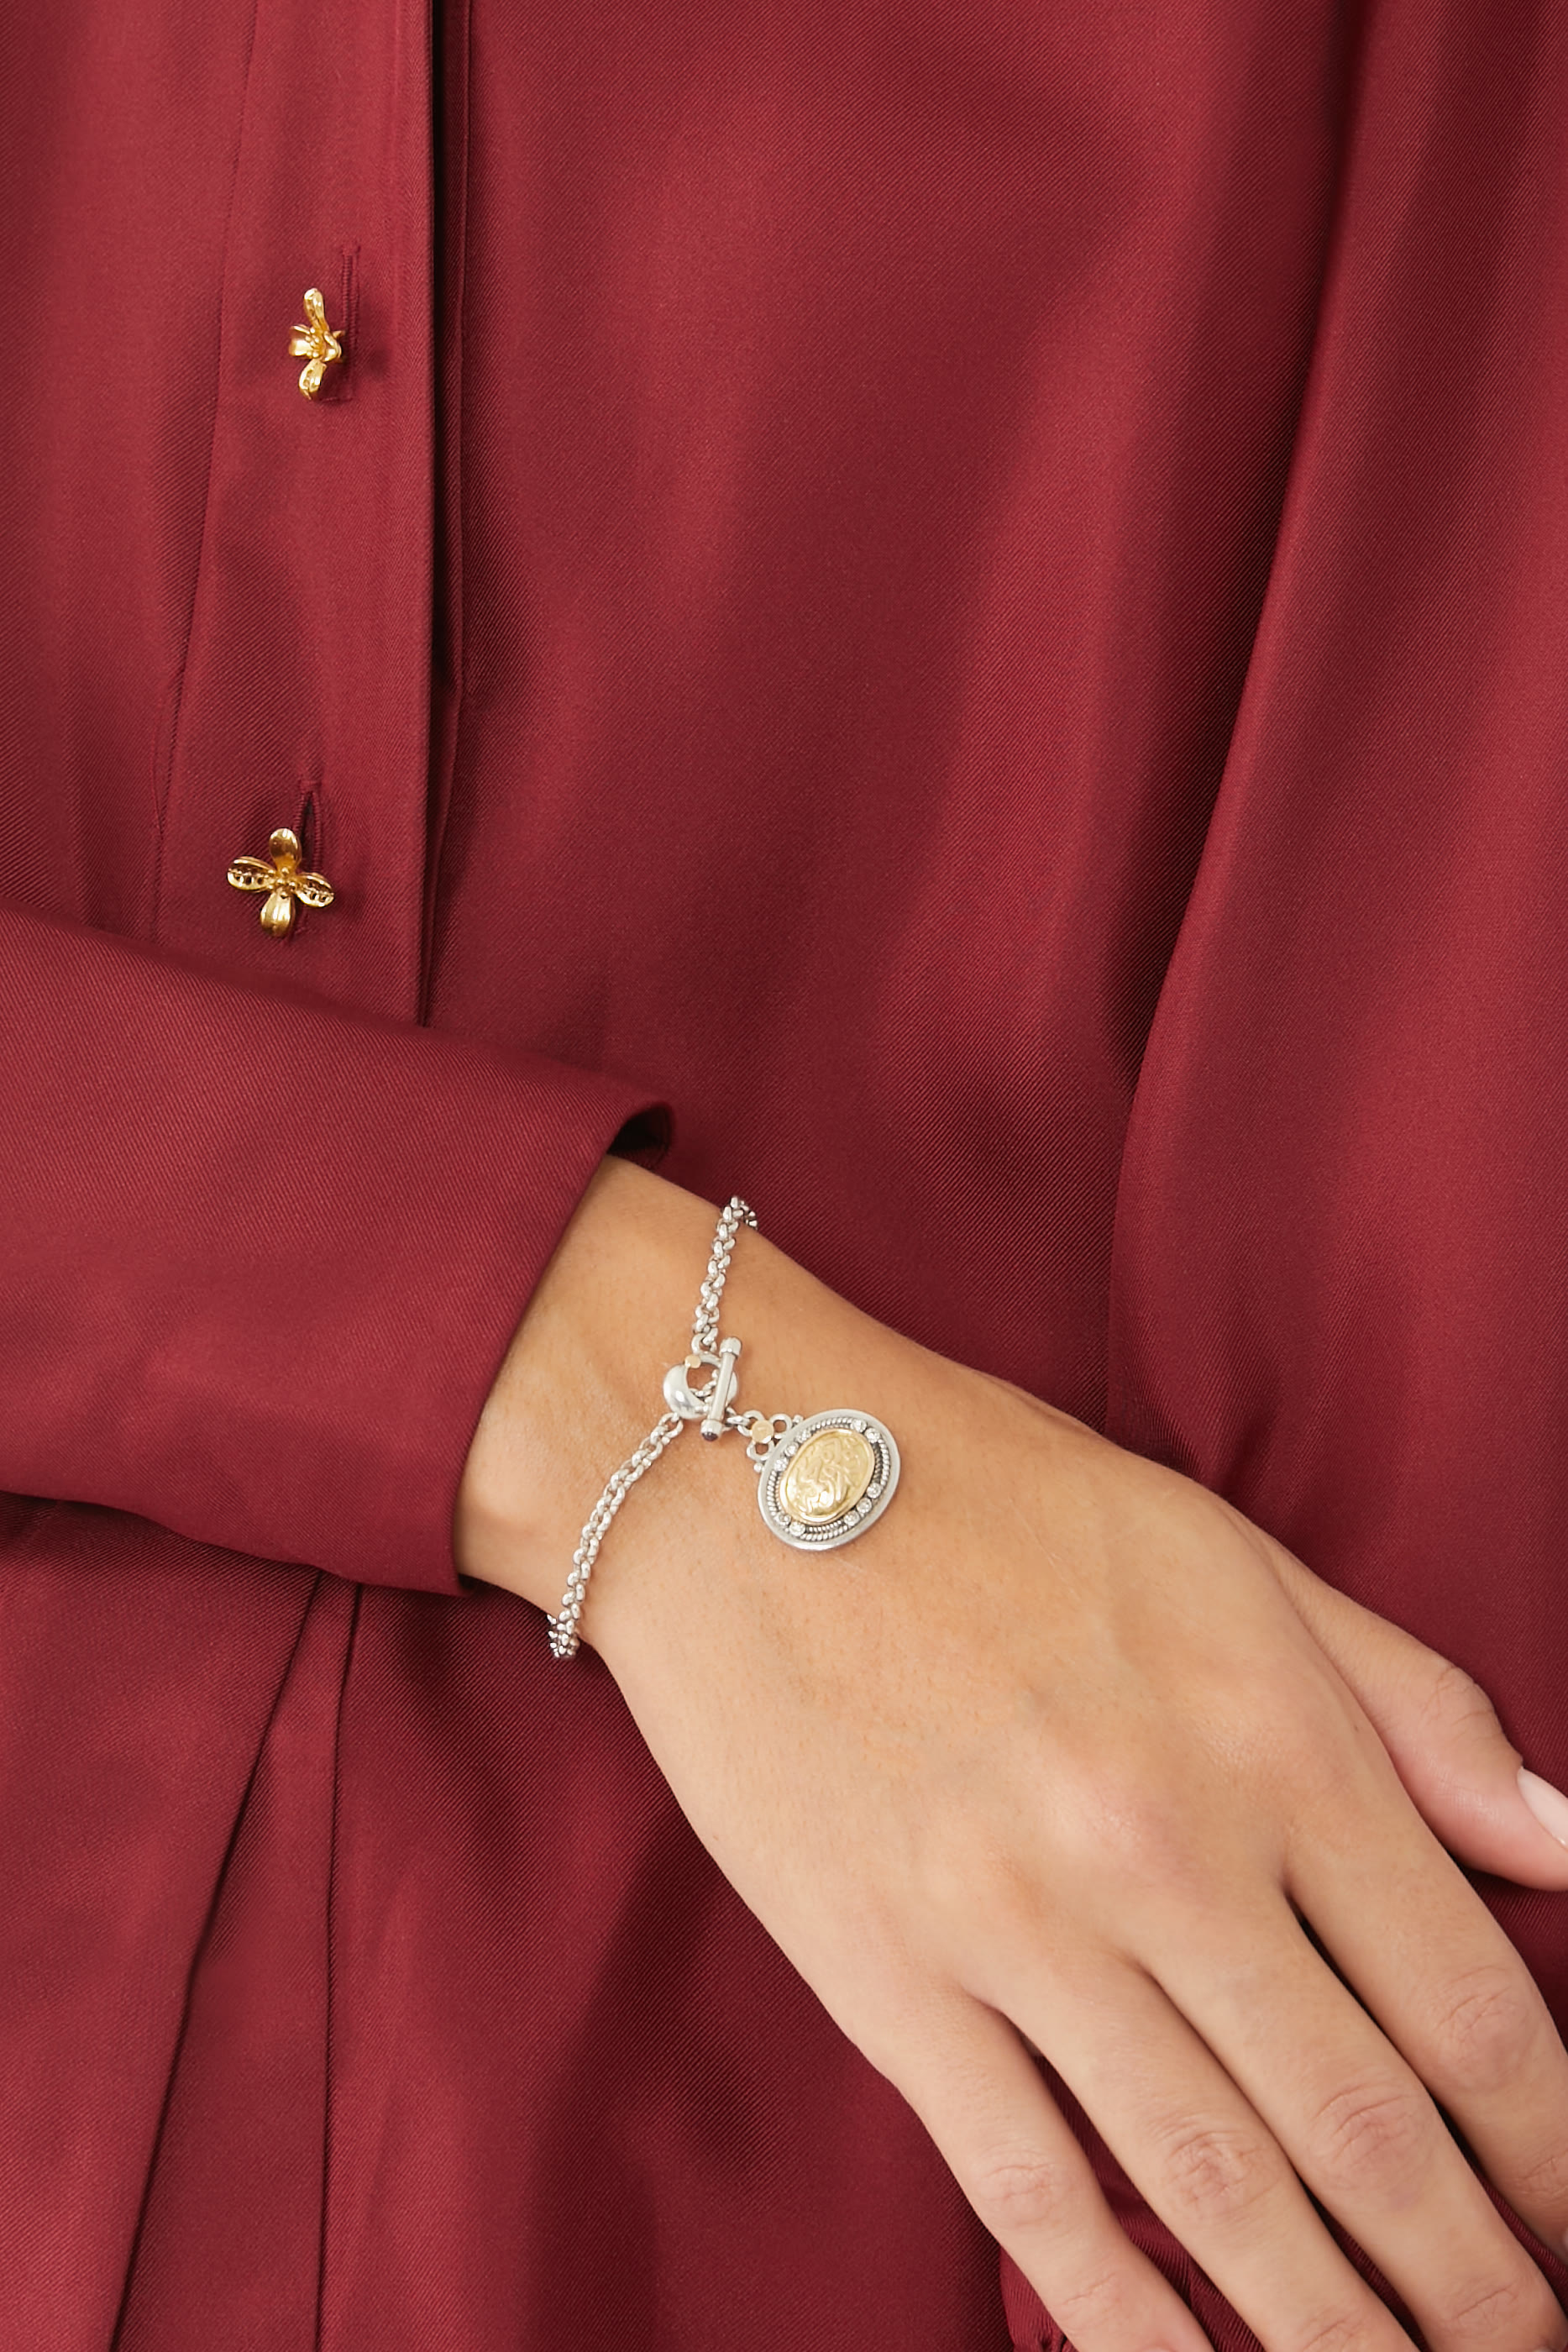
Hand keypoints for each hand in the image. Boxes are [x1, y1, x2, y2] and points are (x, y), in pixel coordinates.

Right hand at [458, 1161, 1567, 2351]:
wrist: (741, 1468)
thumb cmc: (998, 1492)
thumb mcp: (1232, 1558)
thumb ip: (1409, 1705)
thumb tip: (1562, 1844)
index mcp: (1273, 1734)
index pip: (1470, 2005)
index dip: (1554, 2153)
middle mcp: (1165, 1846)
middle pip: (1364, 2128)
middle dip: (1472, 2280)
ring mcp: (1017, 1923)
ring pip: (1214, 2187)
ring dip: (1329, 2329)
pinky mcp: (885, 1975)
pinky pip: (1024, 2185)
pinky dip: (1118, 2310)